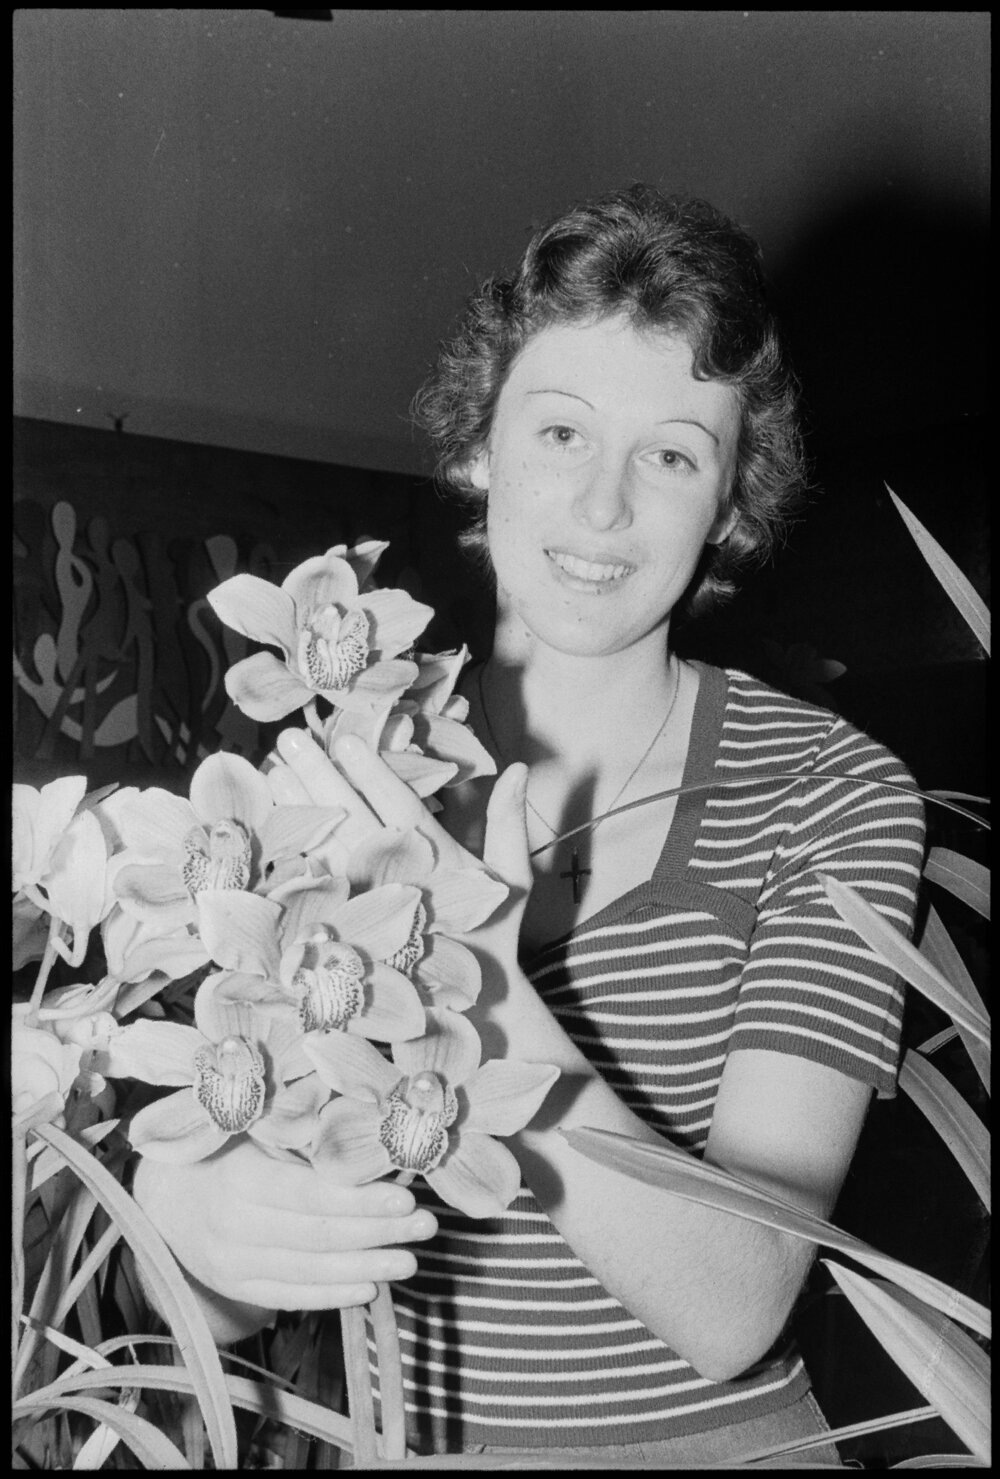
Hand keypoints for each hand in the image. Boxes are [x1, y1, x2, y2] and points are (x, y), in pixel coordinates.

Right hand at [132, 1137, 436, 1315]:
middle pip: (316, 1236)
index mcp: (239, 1177)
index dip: (360, 1200)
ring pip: (307, 1272)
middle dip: (377, 1233)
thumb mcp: (256, 1126)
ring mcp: (231, 1264)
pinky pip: (288, 1296)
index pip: (310, 1196)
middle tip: (425, 1227)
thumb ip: (308, 1129)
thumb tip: (373, 1125)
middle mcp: (232, 1226)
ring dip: (365, 1268)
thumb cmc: (224, 1146)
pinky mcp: (235, 1287)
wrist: (163, 1194)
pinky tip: (370, 1287)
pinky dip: (331, 1295)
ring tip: (409, 1261)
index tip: (406, 1198)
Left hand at [275, 727, 532, 963]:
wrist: (470, 1004)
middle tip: (291, 738)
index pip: (401, 809)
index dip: (373, 773)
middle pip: (352, 821)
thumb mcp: (513, 878)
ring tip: (273, 769)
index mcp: (440, 866)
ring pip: (325, 849)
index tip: (346, 739)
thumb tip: (521, 768)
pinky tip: (271, 824)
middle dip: (320, 776)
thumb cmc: (492, 929)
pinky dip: (290, 853)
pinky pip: (312, 888)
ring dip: (299, 808)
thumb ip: (509, 821)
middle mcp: (400, 885)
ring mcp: (369, 910)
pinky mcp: (347, 930)